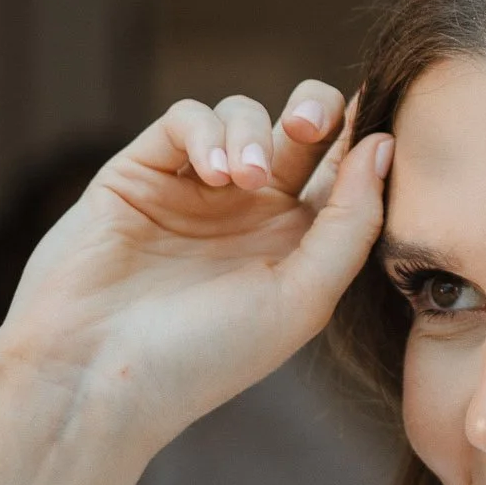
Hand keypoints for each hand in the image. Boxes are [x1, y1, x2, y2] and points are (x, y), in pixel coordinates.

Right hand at [1, 82, 392, 452]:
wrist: (98, 374)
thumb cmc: (209, 354)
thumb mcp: (303, 297)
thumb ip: (352, 222)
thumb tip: (384, 145)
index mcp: (300, 244)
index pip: (346, 171)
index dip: (368, 136)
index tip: (386, 117)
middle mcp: (252, 212)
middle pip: (303, 127)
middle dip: (316, 110)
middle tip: (309, 127)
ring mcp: (196, 190)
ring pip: (244, 114)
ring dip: (252, 132)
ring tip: (243, 180)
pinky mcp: (141, 172)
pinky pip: (185, 120)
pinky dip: (206, 132)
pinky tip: (211, 174)